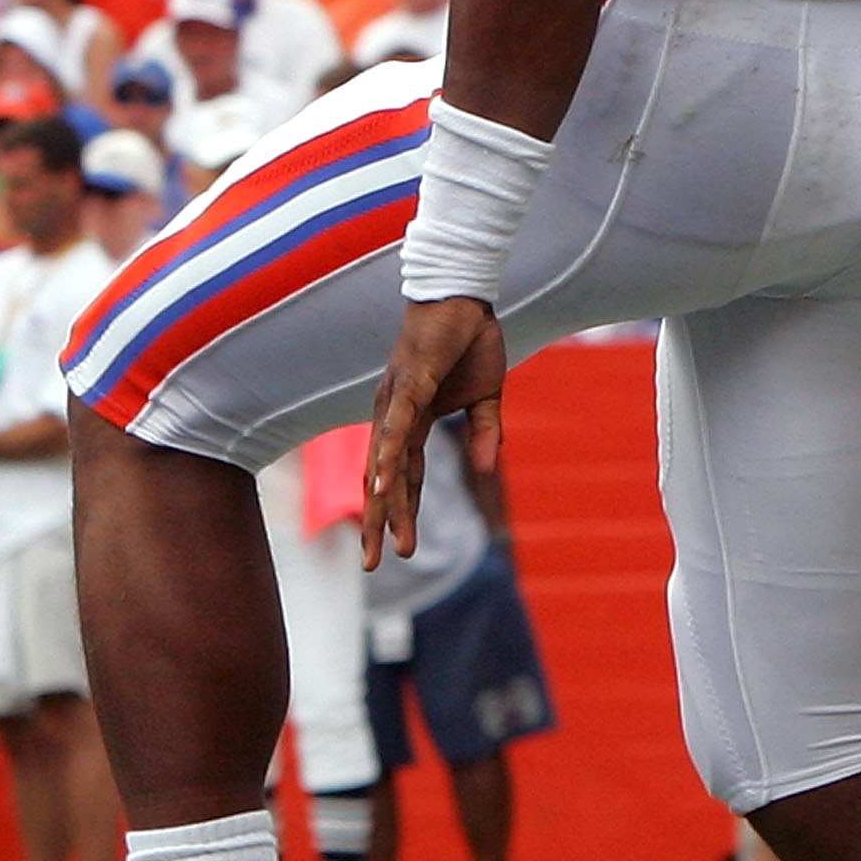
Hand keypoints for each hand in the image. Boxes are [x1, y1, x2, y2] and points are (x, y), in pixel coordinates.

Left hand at [362, 295, 506, 567]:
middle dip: (380, 523)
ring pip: (386, 464)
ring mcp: (397, 402)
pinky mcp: (408, 386)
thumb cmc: (471, 339)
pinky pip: (397, 431)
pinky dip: (388, 461)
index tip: (404, 550)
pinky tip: (381, 489)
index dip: (405, 512)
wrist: (466, 295)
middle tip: (372, 565)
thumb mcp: (489, 396)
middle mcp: (395, 415)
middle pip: (387, 480)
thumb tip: (488, 470)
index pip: (408, 476)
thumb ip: (487, 433)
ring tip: (378, 543)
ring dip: (383, 505)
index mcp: (413, 419)